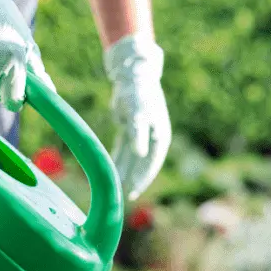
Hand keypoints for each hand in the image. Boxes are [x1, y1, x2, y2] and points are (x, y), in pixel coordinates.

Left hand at [104, 34, 171, 201]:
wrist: (134, 75)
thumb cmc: (138, 93)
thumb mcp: (138, 113)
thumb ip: (138, 133)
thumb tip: (140, 154)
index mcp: (159, 137)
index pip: (152, 163)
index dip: (143, 178)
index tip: (133, 190)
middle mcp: (151, 138)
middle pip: (143, 165)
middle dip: (134, 179)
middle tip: (126, 196)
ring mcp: (141, 135)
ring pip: (132, 159)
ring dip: (125, 172)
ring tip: (116, 188)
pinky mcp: (129, 131)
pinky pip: (123, 150)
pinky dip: (118, 160)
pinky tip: (111, 171)